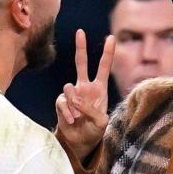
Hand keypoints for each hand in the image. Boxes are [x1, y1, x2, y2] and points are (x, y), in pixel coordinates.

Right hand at [55, 30, 114, 160]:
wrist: (79, 142)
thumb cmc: (94, 131)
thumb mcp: (101, 122)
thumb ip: (91, 109)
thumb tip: (76, 100)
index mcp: (99, 89)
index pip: (104, 67)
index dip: (107, 52)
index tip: (111, 37)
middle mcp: (85, 87)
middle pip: (81, 63)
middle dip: (80, 47)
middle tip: (80, 32)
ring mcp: (72, 94)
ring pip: (69, 87)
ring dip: (74, 103)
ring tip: (78, 117)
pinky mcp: (61, 102)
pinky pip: (62, 102)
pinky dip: (67, 112)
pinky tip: (72, 120)